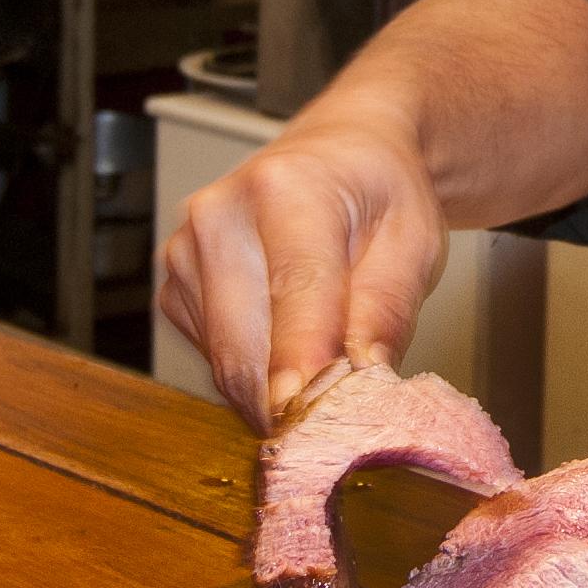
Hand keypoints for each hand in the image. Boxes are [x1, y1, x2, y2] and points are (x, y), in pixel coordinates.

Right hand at [154, 100, 449, 429]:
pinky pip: (214, 361)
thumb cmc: (376, 192)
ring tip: (328, 372)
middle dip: (290, 404)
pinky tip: (290, 346)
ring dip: (275, 393)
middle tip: (339, 434)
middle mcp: (219, 216)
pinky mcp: (174, 289)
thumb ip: (388, 307)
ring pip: (226, 367)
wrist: (337, 153)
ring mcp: (185, 253)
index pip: (293, 294)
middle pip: (243, 347)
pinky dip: (256, 375)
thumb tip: (361, 377)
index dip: (302, 369)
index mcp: (285, 189)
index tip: (310, 423)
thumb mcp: (413, 238)